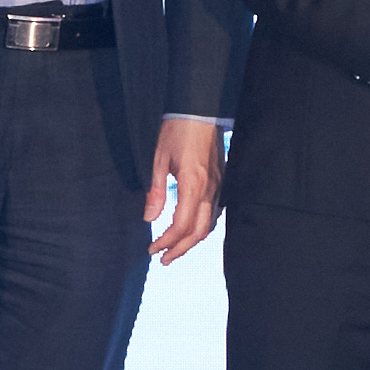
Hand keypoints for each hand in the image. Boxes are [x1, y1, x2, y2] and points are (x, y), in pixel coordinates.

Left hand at [147, 117, 223, 263]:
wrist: (200, 110)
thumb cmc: (177, 132)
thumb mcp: (159, 160)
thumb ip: (156, 192)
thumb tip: (149, 219)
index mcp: (192, 183)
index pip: (181, 224)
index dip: (166, 241)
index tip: (152, 249)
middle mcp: (209, 188)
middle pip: (198, 230)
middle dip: (180, 249)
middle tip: (163, 260)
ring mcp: (219, 185)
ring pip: (210, 223)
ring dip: (192, 241)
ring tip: (176, 250)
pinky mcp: (221, 181)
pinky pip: (215, 211)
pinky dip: (203, 226)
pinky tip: (192, 229)